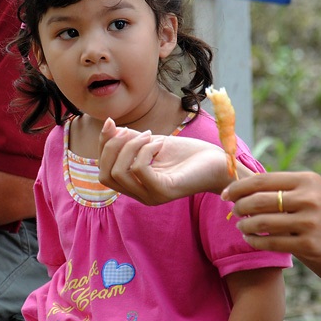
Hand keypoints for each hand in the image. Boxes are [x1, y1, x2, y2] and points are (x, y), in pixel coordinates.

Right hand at [98, 117, 235, 204]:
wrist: (218, 162)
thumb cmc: (188, 154)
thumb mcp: (153, 142)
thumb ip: (130, 139)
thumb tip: (108, 126)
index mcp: (136, 185)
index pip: (104, 172)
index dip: (103, 146)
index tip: (113, 123)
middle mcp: (140, 195)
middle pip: (105, 175)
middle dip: (112, 147)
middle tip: (133, 131)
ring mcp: (151, 196)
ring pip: (119, 172)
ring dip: (130, 147)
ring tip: (150, 136)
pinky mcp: (164, 192)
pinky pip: (139, 169)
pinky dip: (145, 150)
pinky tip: (160, 144)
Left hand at [223, 171, 320, 271]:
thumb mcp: (317, 191)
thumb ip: (288, 188)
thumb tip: (248, 185)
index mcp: (307, 180)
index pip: (262, 180)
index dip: (238, 187)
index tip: (226, 193)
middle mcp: (308, 198)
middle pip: (258, 200)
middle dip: (238, 206)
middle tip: (232, 210)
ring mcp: (309, 223)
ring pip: (262, 222)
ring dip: (245, 225)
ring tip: (240, 226)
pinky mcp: (309, 245)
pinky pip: (272, 243)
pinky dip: (256, 241)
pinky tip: (252, 240)